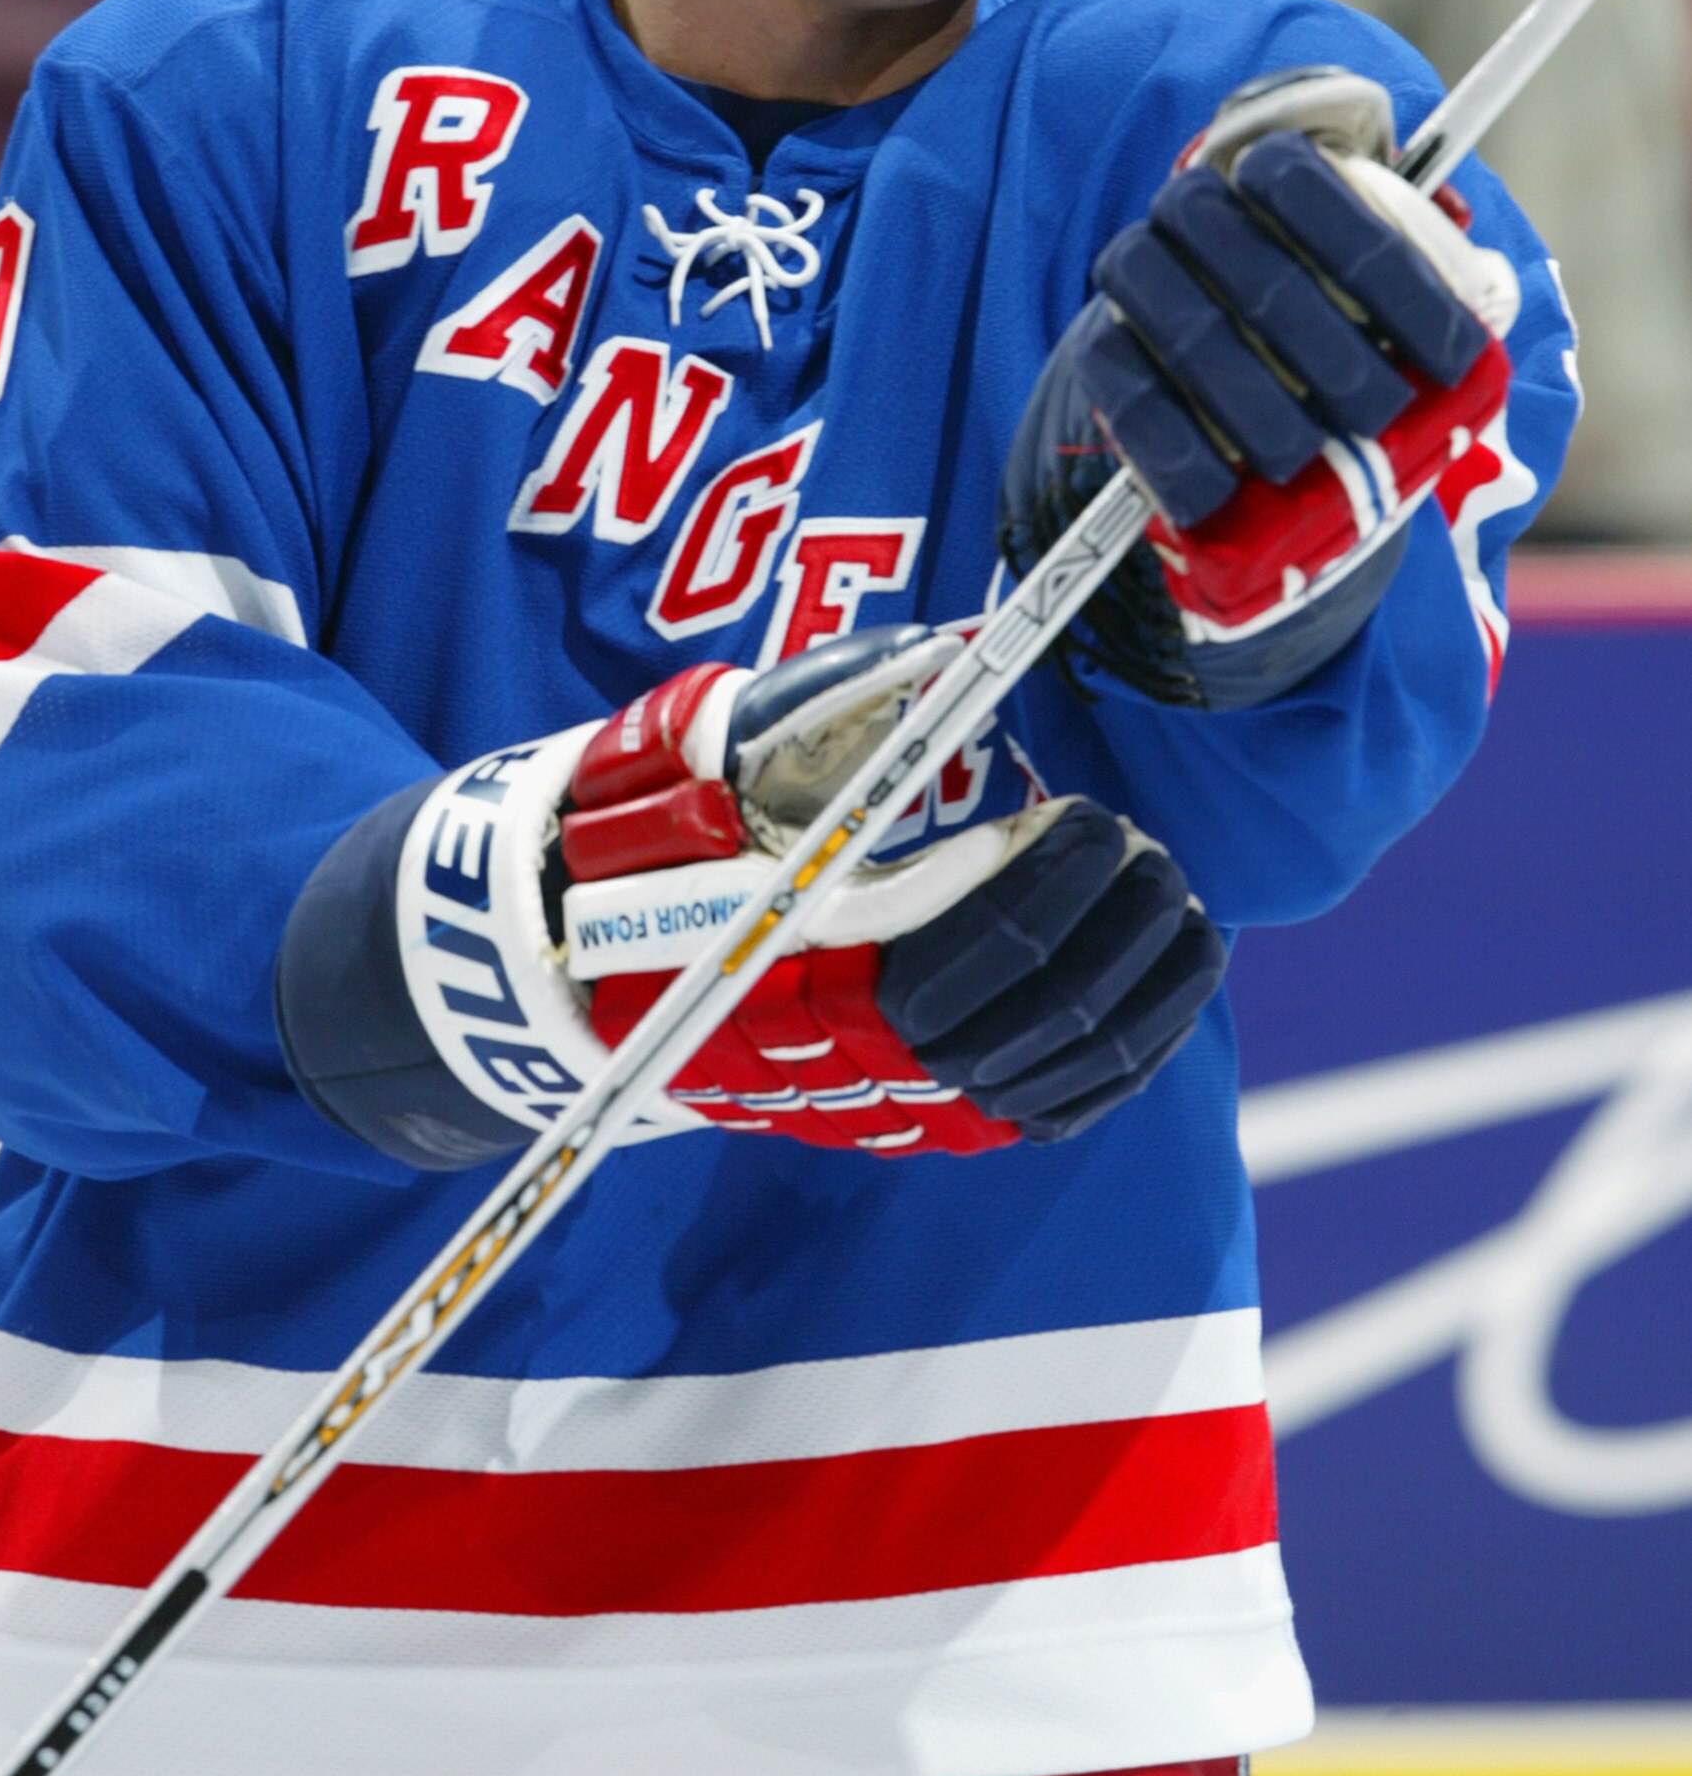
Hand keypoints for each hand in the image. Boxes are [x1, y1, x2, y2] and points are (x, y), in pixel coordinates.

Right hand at [276, 632, 1224, 1167]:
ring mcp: (900, 1105)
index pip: (964, 941)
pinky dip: (1131, 1049)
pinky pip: (1059, 1105)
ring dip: (1143, 985)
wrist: (599, 968)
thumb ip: (826, 703)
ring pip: (1062, 1065)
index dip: (1047, 880)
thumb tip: (948, 650)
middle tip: (1147, 850)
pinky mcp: (929, 1125)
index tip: (1093, 814)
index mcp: (809, 968)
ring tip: (1176, 905)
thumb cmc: (666, 841)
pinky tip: (1165, 981)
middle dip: (1113, 926)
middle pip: (1034, 1010)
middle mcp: (859, 1058)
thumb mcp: (713, 758)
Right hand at [1001, 65, 1518, 706]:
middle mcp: (1191, 212)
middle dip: (1326, 348)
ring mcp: (1137, 279)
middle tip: (1378, 415)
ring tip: (1301, 461)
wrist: (1199, 391)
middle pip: (1258, 267)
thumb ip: (1414, 294)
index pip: (1307, 185)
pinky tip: (1217, 496)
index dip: (1384, 267)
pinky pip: (1129, 396)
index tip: (1454, 351)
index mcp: (1262, 177)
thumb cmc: (1307, 341)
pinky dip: (1176, 452)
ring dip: (1255, 402)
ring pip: (1191, 327)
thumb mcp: (1368, 306)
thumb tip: (1482, 313)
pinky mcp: (1096, 350)